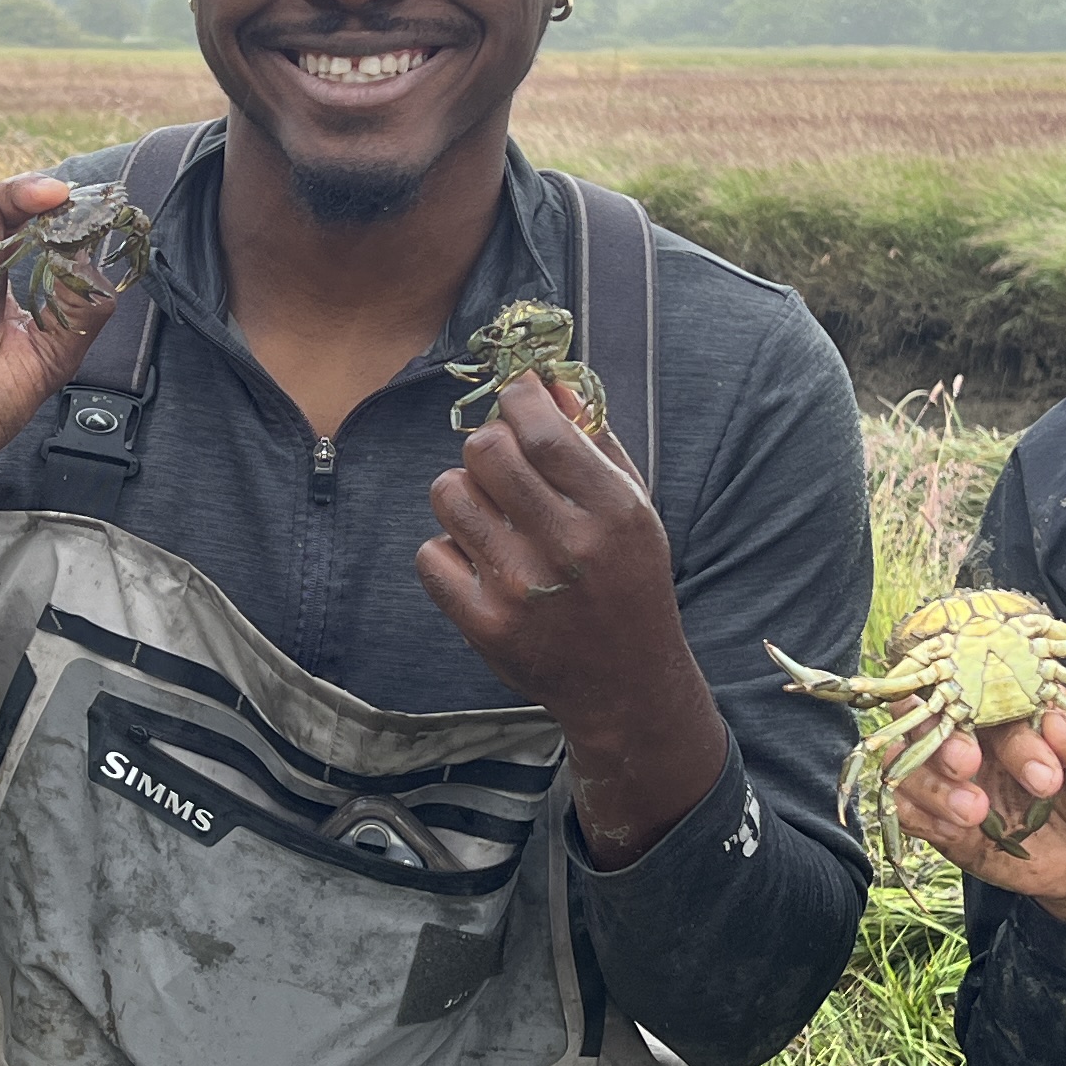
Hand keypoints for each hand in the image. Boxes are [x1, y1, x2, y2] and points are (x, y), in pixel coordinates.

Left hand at [418, 375, 727, 865]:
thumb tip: (548, 383)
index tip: (516, 398)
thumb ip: (594, 441)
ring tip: (491, 514)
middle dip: (488, 442)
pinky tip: (480, 561)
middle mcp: (566, 547)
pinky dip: (450, 550)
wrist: (624, 682)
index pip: (540, 428)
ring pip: (448, 493)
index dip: (516, 398)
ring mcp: (520, 588)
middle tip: (502, 462)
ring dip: (464, 492)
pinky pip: (432, 553)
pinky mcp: (484, 624)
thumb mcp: (634, 508)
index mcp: (612, 511)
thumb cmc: (628, 580)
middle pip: (484, 450)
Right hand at [885, 707, 1065, 932]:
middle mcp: (982, 738)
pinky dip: (919, 815)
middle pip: (931, 717)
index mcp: (1022, 708)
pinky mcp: (948, 825)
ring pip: (908, 763)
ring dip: (929, 783)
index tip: (1041, 752)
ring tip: (974, 810)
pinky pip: (910, 811)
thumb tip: (1056, 722)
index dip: (999, 709)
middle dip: (941, 739)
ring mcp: (961, 781)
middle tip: (970, 764)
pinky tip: (953, 828)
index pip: (990, 688)